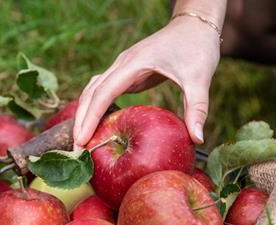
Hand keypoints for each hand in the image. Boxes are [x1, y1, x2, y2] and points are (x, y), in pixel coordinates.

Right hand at [73, 16, 220, 148]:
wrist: (194, 24)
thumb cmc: (197, 47)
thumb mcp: (200, 78)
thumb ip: (197, 108)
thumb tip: (197, 139)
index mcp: (134, 63)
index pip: (104, 93)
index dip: (90, 118)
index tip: (82, 140)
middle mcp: (122, 64)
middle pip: (91, 93)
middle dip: (80, 121)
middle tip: (76, 150)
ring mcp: (122, 68)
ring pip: (93, 91)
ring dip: (84, 114)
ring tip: (81, 141)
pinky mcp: (127, 73)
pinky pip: (103, 91)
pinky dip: (95, 108)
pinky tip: (97, 127)